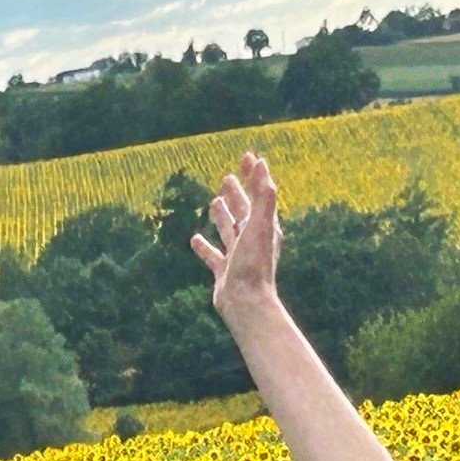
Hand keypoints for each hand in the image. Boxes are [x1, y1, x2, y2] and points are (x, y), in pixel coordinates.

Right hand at [190, 151, 283, 315]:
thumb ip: (262, 196)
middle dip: (237, 194)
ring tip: (214, 202)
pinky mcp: (225, 271)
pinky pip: (213, 255)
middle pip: (244, 211)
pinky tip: (194, 239)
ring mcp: (238, 256)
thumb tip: (261, 164)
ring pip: (229, 230)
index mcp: (265, 227)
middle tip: (227, 178)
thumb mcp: (259, 225)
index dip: (254, 176)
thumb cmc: (254, 264)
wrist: (245, 303)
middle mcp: (253, 240)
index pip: (260, 195)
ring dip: (222, 216)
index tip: (247, 157)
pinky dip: (204, 246)